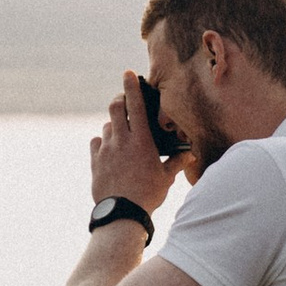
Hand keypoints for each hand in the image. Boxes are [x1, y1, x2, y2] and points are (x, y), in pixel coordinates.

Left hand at [87, 72, 176, 220]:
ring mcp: (105, 150)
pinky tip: (109, 149)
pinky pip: (96, 143)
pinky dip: (103, 142)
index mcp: (141, 140)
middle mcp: (121, 140)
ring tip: (122, 134)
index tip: (127, 73)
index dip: (131, 86)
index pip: (135, 105)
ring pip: (106, 126)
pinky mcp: (95, 162)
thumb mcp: (165, 178)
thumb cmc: (148, 194)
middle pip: (114, 108)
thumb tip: (190, 155)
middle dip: (119, 100)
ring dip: (114, 125)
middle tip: (124, 100)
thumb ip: (176, 162)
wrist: (122, 213)